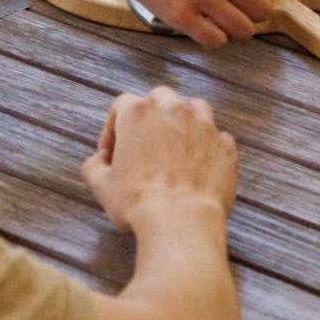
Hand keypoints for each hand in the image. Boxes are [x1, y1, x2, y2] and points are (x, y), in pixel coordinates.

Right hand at [85, 87, 237, 233]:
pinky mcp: (225, 146)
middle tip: (146, 141)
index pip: (122, 104)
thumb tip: (99, 159)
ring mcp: (204, 126)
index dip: (113, 126)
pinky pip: (217, 135)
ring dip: (184, 120)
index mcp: (139, 114)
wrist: (181, 221)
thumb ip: (94, 165)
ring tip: (177, 145)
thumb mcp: (101, 185)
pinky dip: (208, 144)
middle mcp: (174, 110)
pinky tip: (199, 163)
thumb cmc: (137, 202)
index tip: (112, 151)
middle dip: (152, 114)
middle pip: (161, 97)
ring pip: (194, 107)